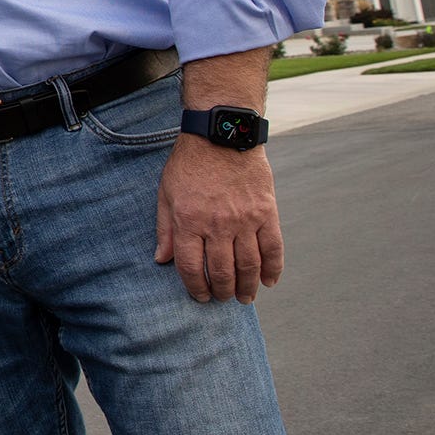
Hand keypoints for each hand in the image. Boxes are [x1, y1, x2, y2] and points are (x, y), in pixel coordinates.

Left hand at [154, 138, 283, 302]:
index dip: (196, 288)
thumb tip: (161, 260)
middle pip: (222, 271)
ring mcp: (244, 220)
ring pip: (249, 265)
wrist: (221, 135)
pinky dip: (273, 269)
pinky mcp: (266, 212)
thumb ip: (165, 229)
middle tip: (223, 299)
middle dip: (222, 291)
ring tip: (244, 298)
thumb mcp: (165, 194)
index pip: (191, 267)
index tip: (200, 297)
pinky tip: (269, 281)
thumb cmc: (189, 164)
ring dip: (247, 287)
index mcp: (188, 221)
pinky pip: (273, 248)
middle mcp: (217, 224)